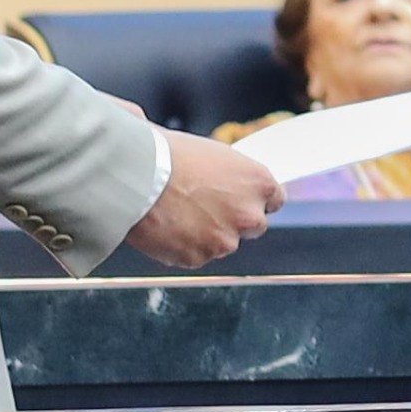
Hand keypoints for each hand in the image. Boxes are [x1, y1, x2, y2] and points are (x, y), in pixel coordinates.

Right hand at [125, 130, 283, 267]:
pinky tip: (167, 227)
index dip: (253, 200)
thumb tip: (227, 178)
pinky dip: (183, 247)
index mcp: (259, 182)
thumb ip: (231, 174)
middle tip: (205, 208)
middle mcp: (249, 214)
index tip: (239, 199)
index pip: (274, 200)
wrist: (136, 177)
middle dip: (233, 220)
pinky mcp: (198, 258)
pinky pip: (195, 255)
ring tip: (179, 215)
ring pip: (223, 243)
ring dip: (207, 235)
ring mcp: (225, 240)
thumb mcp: (213, 154)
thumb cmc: (169, 156)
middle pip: (253, 226)